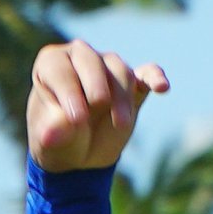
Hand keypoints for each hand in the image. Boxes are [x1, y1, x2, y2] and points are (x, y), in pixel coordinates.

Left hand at [27, 40, 169, 172]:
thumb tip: (52, 135)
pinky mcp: (133, 83)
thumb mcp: (50, 144)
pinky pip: (146, 73)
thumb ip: (52, 135)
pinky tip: (162, 87)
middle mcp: (80, 58)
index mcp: (51, 65)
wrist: (78, 155)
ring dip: (122, 96)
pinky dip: (155, 77)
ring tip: (121, 125)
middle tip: (99, 107)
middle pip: (92, 61)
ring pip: (119, 71)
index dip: (68, 90)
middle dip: (97, 85)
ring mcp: (108, 68)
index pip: (59, 68)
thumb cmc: (59, 142)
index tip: (75, 119)